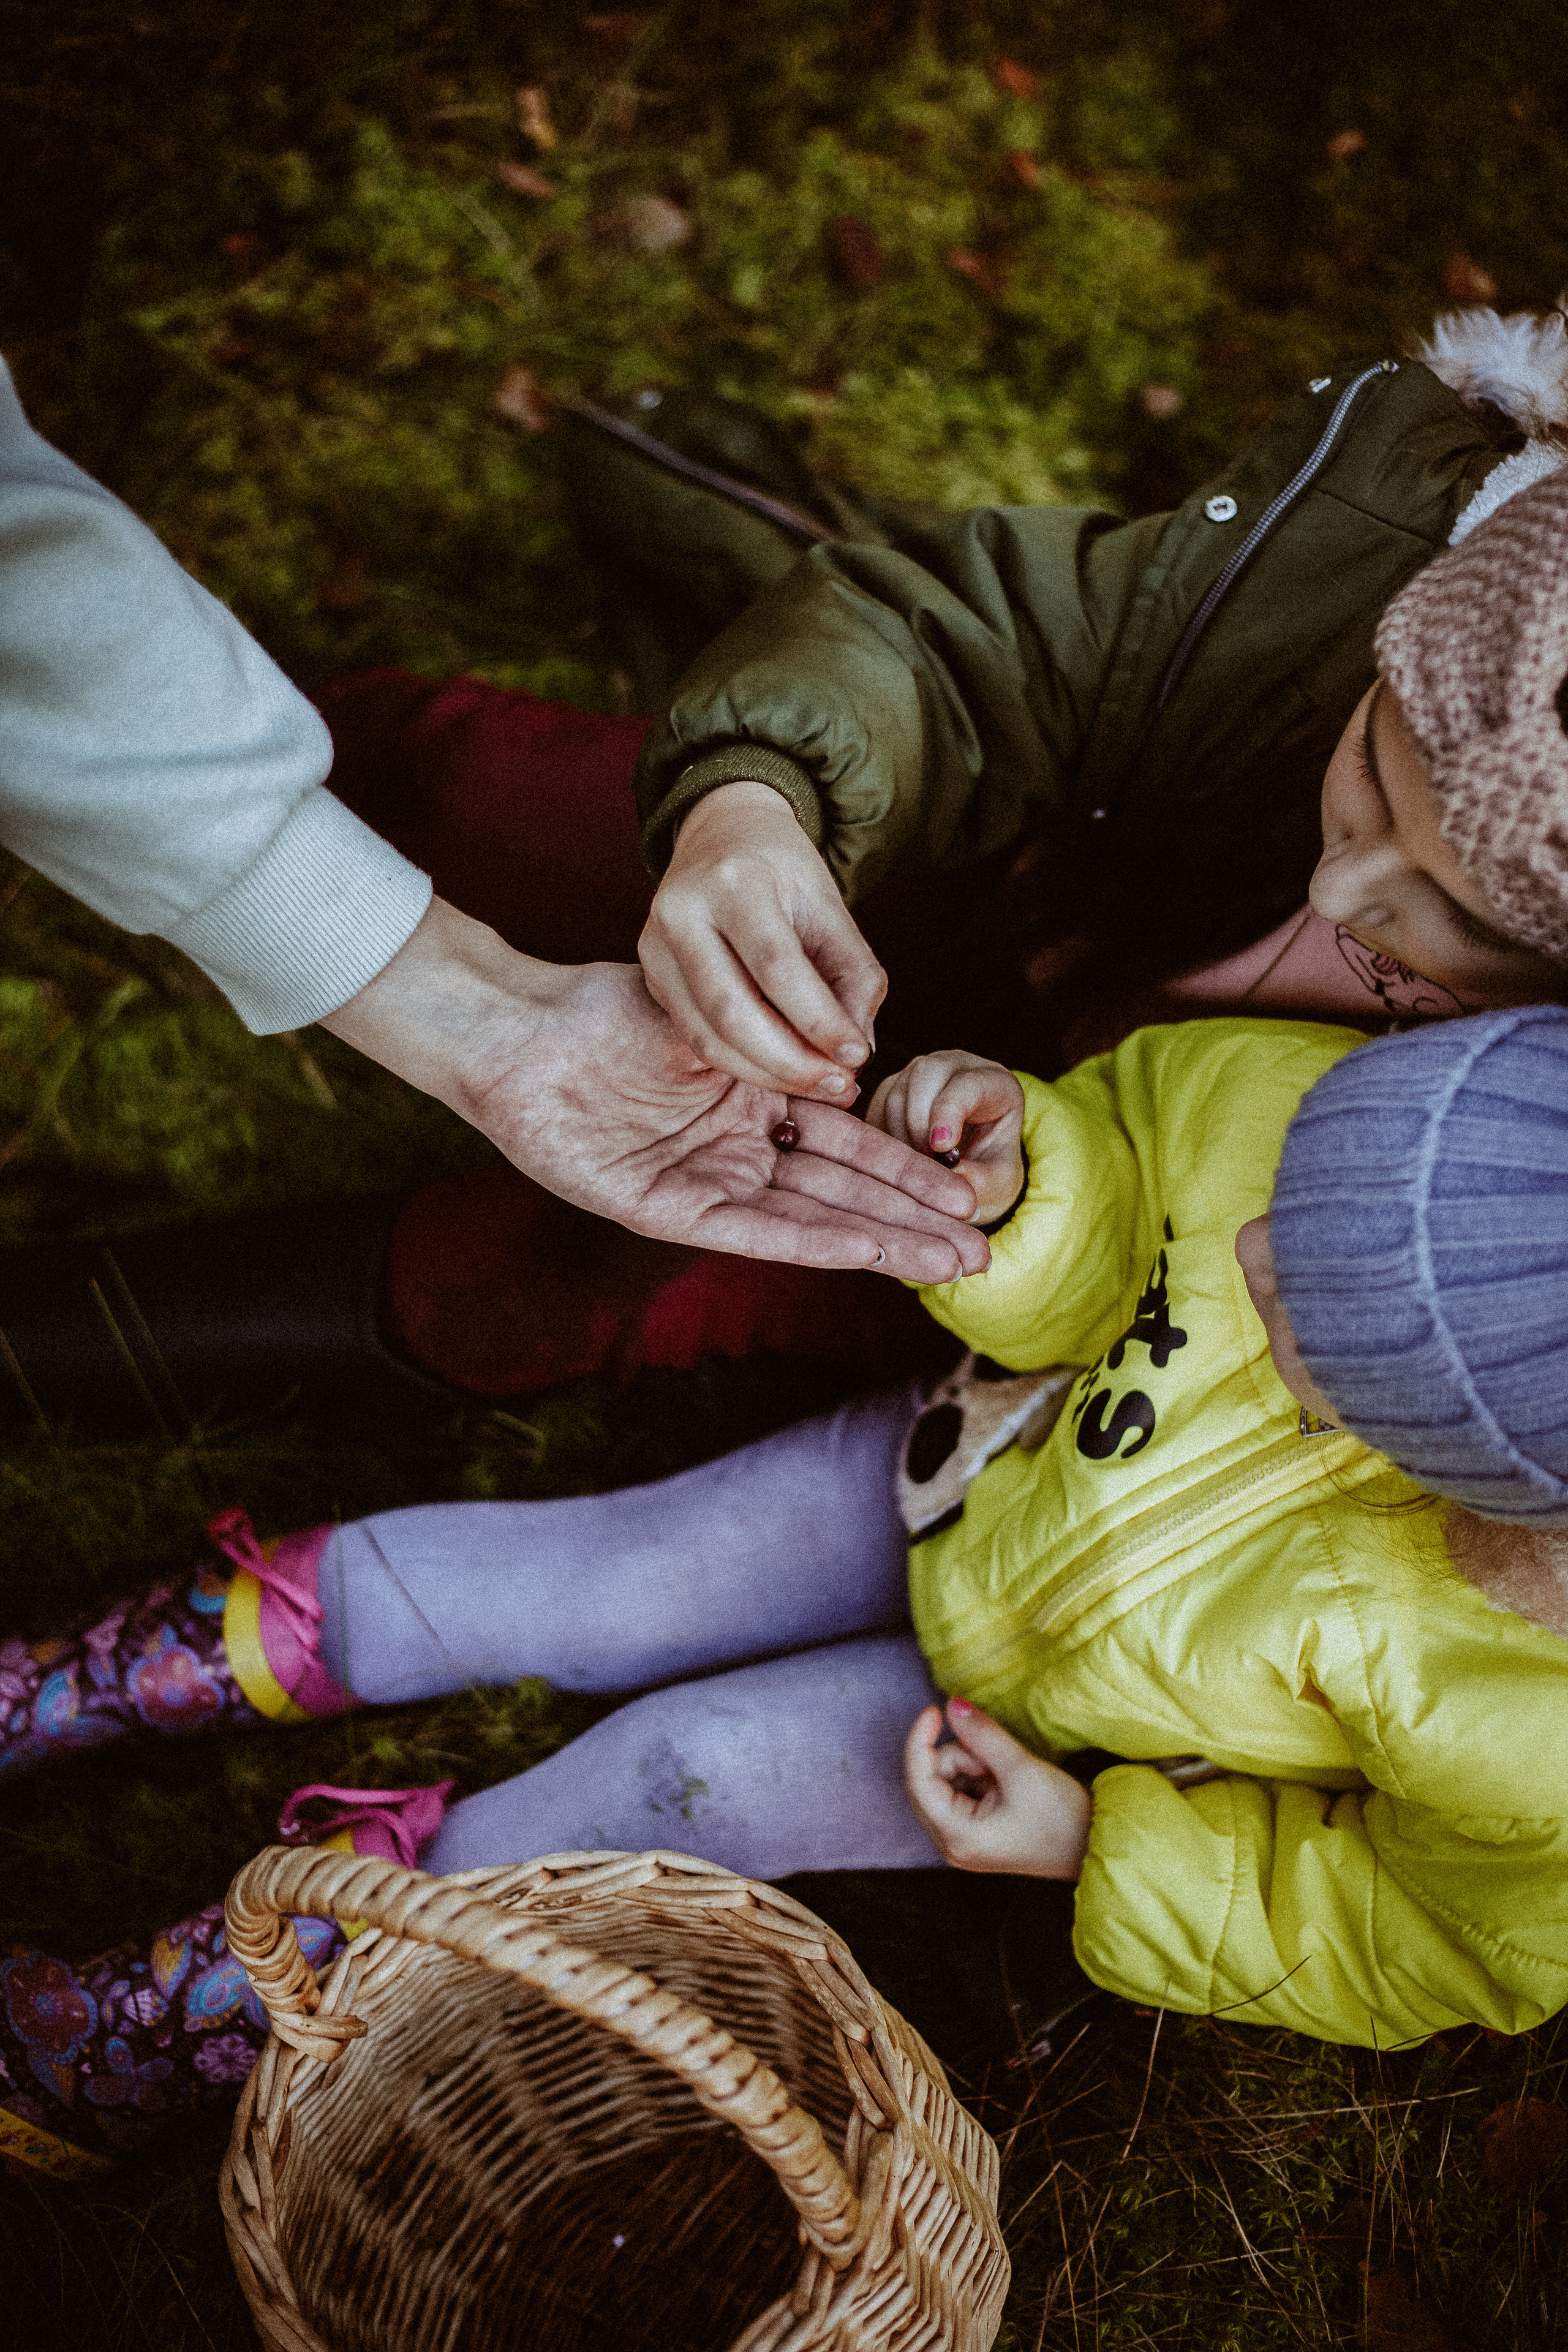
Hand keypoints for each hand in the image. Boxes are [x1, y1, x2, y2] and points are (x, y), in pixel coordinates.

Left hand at [321, 900, 986, 1278]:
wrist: (525, 1030)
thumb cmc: (607, 1012)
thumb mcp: (717, 1024)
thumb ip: (782, 1055)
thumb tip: (852, 1070)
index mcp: (752, 1112)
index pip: (849, 1149)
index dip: (909, 1173)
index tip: (967, 1189)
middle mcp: (735, 1157)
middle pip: (843, 1196)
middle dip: (914, 1223)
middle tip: (982, 1247)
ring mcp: (703, 1187)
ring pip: (809, 1220)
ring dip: (880, 1242)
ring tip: (948, 1262)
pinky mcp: (664, 1210)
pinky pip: (749, 1229)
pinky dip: (809, 1239)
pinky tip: (866, 1249)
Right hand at [639, 781, 886, 1099]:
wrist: (723, 833)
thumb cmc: (783, 872)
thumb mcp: (830, 906)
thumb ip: (854, 975)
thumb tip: (856, 1052)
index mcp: (734, 881)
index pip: (776, 965)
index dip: (819, 1020)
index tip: (857, 1057)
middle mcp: (681, 911)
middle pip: (732, 1012)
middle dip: (791, 1062)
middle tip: (838, 1085)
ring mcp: (656, 947)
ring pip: (709, 1036)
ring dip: (768, 1073)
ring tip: (817, 1085)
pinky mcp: (652, 976)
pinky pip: (696, 1037)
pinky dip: (743, 1063)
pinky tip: (780, 1070)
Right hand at [867, 1051, 1025, 1224]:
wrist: (973, 1167)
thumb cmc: (992, 1170)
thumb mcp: (999, 1182)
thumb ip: (982, 1179)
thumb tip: (954, 1175)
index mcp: (994, 1083)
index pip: (968, 1083)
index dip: (949, 1112)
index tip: (941, 1147)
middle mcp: (955, 1068)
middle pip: (926, 1074)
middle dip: (919, 1122)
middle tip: (924, 1164)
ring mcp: (919, 1075)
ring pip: (895, 1093)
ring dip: (899, 1136)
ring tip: (915, 1170)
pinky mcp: (891, 1090)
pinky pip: (876, 1109)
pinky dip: (882, 1140)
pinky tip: (898, 1164)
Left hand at [904, 1699, 1090, 1876]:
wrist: (1093, 1847)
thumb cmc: (1062, 1817)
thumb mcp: (1020, 1768)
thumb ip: (981, 1734)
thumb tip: (951, 1705)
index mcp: (956, 1836)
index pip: (917, 1780)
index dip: (919, 1739)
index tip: (934, 1709)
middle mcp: (951, 1845)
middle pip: (929, 1780)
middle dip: (961, 1758)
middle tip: (996, 1761)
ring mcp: (961, 1842)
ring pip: (946, 1783)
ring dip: (972, 1766)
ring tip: (1007, 1776)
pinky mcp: (973, 1834)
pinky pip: (960, 1792)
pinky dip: (978, 1777)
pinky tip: (1005, 1784)